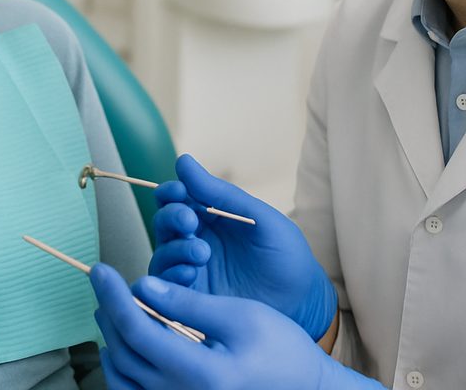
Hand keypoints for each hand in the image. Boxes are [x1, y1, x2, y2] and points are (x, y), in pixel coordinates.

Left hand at [90, 264, 383, 389]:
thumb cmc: (283, 352)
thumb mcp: (242, 316)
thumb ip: (189, 304)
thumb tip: (143, 285)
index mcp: (200, 374)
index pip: (136, 330)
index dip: (112, 295)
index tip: (99, 269)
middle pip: (123, 354)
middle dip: (109, 314)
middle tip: (105, 283)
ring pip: (122, 379)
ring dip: (111, 341)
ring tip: (113, 309)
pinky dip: (122, 370)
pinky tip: (128, 346)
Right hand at [149, 153, 336, 339]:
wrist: (302, 304)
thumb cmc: (286, 256)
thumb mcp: (259, 219)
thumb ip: (221, 193)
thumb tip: (183, 161)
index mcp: (211, 217)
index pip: (177, 198)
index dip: (171, 192)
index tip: (178, 192)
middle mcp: (196, 240)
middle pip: (164, 222)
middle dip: (172, 218)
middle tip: (190, 223)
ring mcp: (192, 269)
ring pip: (163, 252)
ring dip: (175, 248)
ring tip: (202, 253)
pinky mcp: (191, 297)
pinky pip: (167, 284)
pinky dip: (172, 274)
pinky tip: (191, 273)